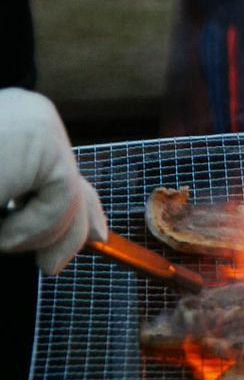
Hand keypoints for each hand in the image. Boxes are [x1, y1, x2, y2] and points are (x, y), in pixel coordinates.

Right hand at [0, 88, 106, 273]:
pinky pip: (60, 200)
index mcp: (11, 125)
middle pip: (69, 181)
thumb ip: (32, 212)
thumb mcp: (4, 196)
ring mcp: (38, 120)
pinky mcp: (43, 137)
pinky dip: (29, 228)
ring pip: (66, 200)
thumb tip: (94, 234)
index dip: (82, 207)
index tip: (98, 237)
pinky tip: (0, 233)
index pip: (57, 169)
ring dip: (29, 236)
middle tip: (53, 266)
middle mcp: (28, 113)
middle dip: (68, 229)